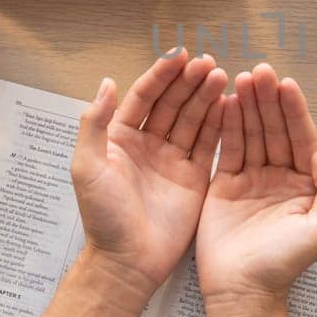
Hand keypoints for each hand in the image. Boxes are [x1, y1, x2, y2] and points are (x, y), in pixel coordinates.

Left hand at [71, 52, 226, 290]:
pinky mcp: (194, 178)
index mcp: (120, 137)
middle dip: (190, 81)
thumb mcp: (87, 166)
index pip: (144, 96)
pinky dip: (219, 124)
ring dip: (206, 96)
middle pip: (172, 103)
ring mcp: (172, 160)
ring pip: (193, 119)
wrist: (127, 261)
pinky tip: (229, 105)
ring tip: (223, 76)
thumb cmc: (103, 217)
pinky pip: (208, 145)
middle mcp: (148, 144)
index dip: (162, 75)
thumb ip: (95, 123)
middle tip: (209, 63)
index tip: (180, 56)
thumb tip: (107, 83)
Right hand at [196, 64, 316, 300]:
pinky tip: (224, 102)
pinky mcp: (225, 184)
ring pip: (251, 133)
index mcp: (306, 184)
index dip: (295, 111)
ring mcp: (252, 178)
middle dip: (269, 99)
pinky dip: (226, 125)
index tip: (287, 84)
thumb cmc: (285, 265)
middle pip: (275, 129)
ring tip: (241, 78)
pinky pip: (227, 149)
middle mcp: (280, 176)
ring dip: (247, 105)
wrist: (243, 291)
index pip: (302, 138)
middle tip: (261, 71)